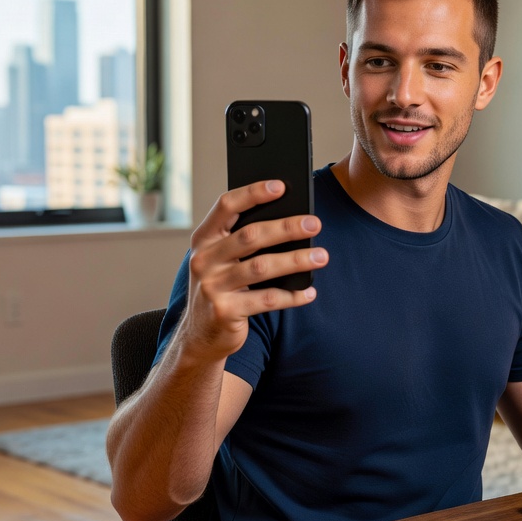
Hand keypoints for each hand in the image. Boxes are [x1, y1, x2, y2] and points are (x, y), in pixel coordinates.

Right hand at [180, 180, 327, 360]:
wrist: (199, 335)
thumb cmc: (221, 287)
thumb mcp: (221, 260)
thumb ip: (243, 241)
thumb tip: (291, 221)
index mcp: (203, 239)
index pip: (226, 206)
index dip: (253, 193)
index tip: (282, 185)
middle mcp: (204, 259)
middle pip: (250, 236)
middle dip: (286, 228)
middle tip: (314, 223)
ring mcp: (212, 286)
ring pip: (262, 267)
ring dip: (296, 260)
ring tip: (322, 256)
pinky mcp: (224, 312)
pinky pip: (266, 300)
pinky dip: (291, 296)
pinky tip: (309, 292)